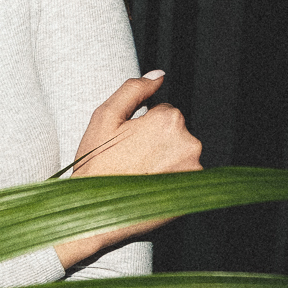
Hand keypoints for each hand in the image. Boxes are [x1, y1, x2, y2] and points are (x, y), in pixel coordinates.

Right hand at [54, 70, 202, 268]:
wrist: (94, 212)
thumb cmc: (97, 165)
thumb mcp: (104, 118)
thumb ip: (134, 90)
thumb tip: (158, 75)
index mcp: (168, 120)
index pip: (163, 112)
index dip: (141, 126)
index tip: (126, 143)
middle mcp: (188, 143)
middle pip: (174, 133)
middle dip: (155, 142)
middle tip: (130, 160)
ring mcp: (194, 170)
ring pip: (179, 155)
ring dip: (163, 161)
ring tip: (137, 175)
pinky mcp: (193, 193)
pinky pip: (183, 177)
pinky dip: (168, 180)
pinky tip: (147, 188)